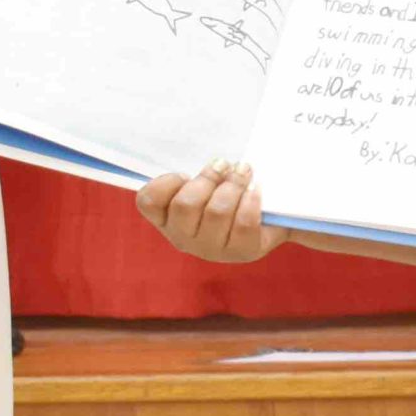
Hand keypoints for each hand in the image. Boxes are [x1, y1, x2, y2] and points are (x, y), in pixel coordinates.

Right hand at [136, 163, 290, 263]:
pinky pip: (244, 222)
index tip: (185, 174)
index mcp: (167, 219)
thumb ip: (196, 174)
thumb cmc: (226, 194)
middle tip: (224, 165)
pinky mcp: (242, 251)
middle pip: (185, 205)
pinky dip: (251, 200)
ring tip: (243, 172)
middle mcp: (184, 238)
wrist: (267, 218)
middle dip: (208, 178)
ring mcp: (212, 249)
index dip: (165, 183)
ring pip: (217, 212)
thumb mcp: (205, 183)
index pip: (148, 202)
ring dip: (233, 184)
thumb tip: (214, 164)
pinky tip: (255, 190)